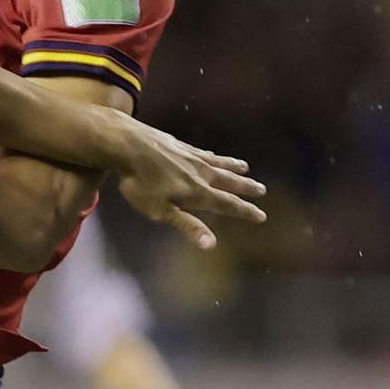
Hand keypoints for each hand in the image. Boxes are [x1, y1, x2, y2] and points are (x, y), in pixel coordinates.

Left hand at [114, 125, 265, 249]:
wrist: (127, 144)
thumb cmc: (139, 182)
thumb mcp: (160, 210)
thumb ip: (187, 225)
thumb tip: (211, 244)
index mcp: (198, 192)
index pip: (227, 204)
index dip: (245, 211)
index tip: (261, 215)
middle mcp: (200, 173)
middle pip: (228, 181)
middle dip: (245, 188)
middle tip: (262, 189)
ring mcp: (190, 156)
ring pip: (218, 163)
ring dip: (233, 167)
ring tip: (245, 167)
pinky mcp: (179, 145)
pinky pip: (203, 152)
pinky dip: (213, 155)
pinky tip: (212, 155)